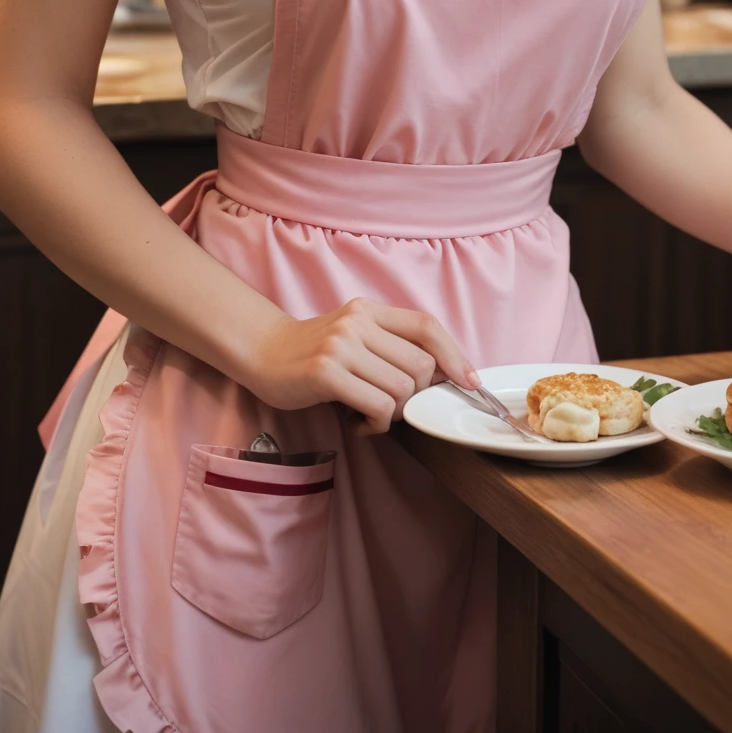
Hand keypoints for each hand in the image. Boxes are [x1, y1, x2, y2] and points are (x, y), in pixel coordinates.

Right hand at [243, 297, 478, 435]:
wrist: (262, 352)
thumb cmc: (314, 352)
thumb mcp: (355, 335)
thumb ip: (391, 346)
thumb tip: (442, 373)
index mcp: (369, 310)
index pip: (426, 325)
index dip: (454, 354)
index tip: (469, 380)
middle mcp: (357, 322)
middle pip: (420, 364)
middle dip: (415, 395)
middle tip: (391, 406)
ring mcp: (341, 345)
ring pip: (400, 388)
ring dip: (393, 414)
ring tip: (370, 414)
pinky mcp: (326, 372)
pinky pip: (376, 405)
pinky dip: (375, 423)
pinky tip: (358, 423)